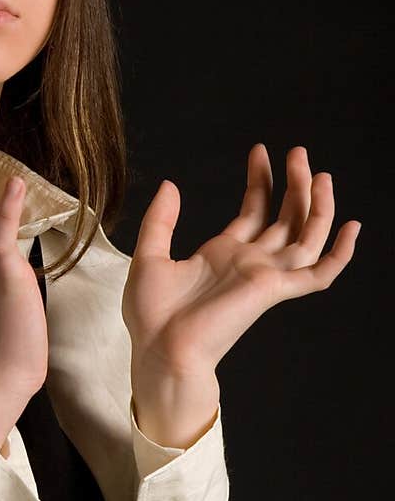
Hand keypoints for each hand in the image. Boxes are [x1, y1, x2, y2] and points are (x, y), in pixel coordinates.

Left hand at [122, 144, 360, 377]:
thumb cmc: (151, 315)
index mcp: (223, 254)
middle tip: (299, 153)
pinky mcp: (274, 291)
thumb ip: (161, 220)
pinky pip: (318, 273)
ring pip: (306, 236)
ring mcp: (265, 276)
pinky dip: (339, 254)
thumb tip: (170, 185)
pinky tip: (351, 227)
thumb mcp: (149, 256)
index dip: (261, 180)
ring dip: (317, 206)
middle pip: (285, 217)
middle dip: (295, 184)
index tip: (261, 151)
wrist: (160, 350)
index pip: (254, 209)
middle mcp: (250, 263)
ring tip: (319, 174)